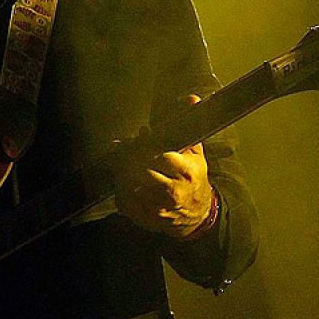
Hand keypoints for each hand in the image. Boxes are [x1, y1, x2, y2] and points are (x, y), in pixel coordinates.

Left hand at [112, 95, 214, 239]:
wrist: (198, 214)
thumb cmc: (194, 178)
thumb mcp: (196, 153)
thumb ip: (189, 126)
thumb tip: (192, 98)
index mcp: (187, 172)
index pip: (161, 156)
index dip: (146, 144)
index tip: (141, 136)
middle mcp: (174, 192)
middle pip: (142, 171)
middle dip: (130, 158)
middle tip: (123, 149)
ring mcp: (160, 208)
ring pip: (129, 187)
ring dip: (122, 173)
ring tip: (123, 165)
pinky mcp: (148, 220)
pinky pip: (124, 203)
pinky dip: (120, 192)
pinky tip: (125, 184)